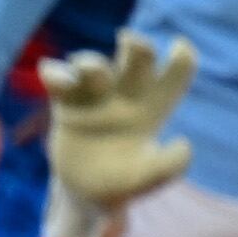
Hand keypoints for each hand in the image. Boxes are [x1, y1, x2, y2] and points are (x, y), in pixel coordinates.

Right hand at [42, 31, 196, 210]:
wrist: (86, 194)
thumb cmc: (124, 182)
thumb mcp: (150, 180)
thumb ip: (170, 166)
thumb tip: (183, 144)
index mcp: (155, 107)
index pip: (177, 72)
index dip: (183, 55)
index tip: (179, 47)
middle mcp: (127, 95)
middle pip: (137, 57)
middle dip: (136, 45)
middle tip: (128, 42)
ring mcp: (96, 96)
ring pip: (94, 65)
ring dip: (90, 63)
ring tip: (86, 71)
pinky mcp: (67, 104)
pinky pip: (59, 79)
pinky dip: (56, 73)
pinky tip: (53, 75)